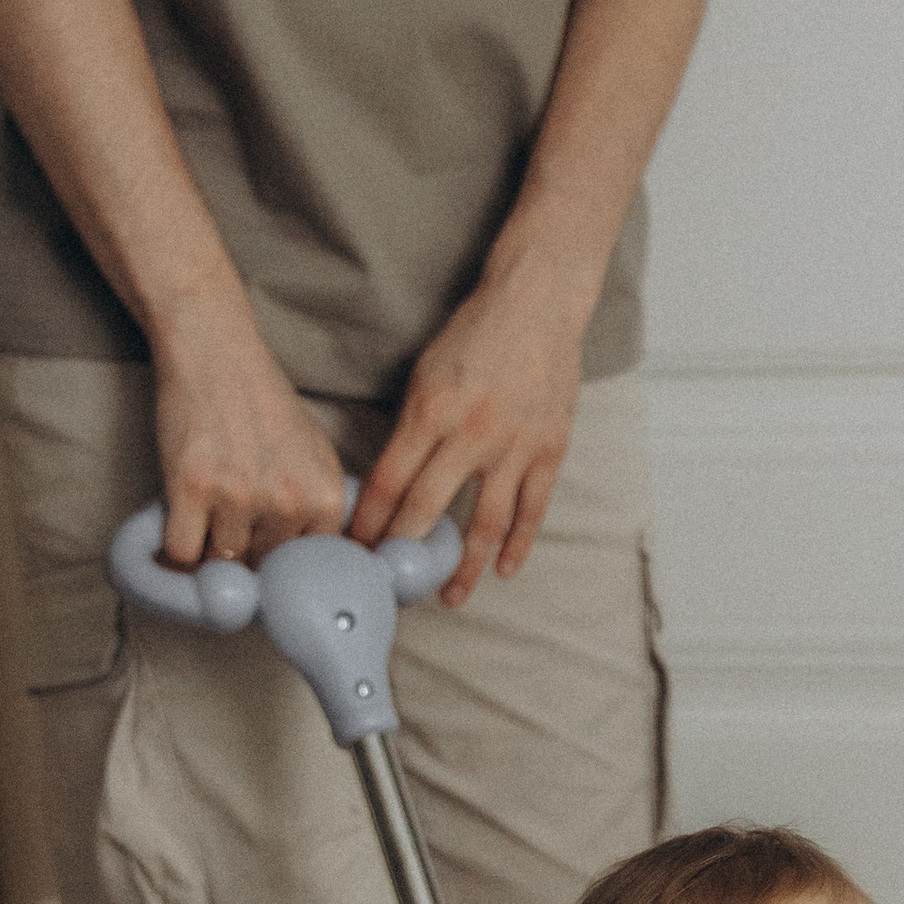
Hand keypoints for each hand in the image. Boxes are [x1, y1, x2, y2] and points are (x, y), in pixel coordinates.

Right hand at [152, 299, 347, 568]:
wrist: (216, 353)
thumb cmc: (262, 404)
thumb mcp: (315, 455)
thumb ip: (317, 510)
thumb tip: (306, 571)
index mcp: (326, 496)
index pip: (304, 568)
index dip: (278, 562)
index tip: (262, 549)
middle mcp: (289, 500)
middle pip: (260, 568)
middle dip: (242, 553)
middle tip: (226, 518)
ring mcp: (240, 495)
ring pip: (220, 562)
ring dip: (205, 547)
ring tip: (203, 511)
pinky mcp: (192, 487)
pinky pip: (181, 553)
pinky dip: (174, 548)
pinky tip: (177, 523)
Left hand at [348, 259, 586, 607]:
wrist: (537, 306)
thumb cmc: (474, 335)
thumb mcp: (425, 375)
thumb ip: (411, 428)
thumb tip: (392, 483)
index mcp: (431, 413)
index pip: (388, 484)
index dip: (368, 524)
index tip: (354, 551)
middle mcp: (471, 435)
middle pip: (426, 511)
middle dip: (401, 552)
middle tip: (387, 585)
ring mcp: (514, 447)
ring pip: (484, 525)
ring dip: (463, 568)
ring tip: (448, 597)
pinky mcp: (549, 451)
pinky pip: (532, 510)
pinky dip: (517, 545)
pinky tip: (503, 571)